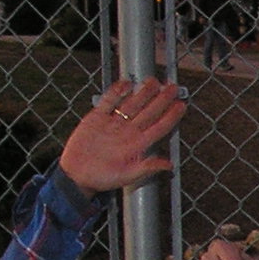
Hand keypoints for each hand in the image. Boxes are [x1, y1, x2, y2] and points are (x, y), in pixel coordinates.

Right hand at [58, 79, 184, 197]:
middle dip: (161, 99)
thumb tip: (170, 165)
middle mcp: (128, 132)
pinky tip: (126, 84)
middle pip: (148, 112)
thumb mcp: (127, 176)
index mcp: (138, 145)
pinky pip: (108, 102)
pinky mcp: (96, 118)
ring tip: (154, 81)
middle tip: (173, 87)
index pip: (159, 127)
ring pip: (131, 104)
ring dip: (143, 93)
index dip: (171, 116)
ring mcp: (113, 123)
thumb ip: (147, 168)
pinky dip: (116, 93)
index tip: (181, 105)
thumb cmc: (102, 178)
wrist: (77, 174)